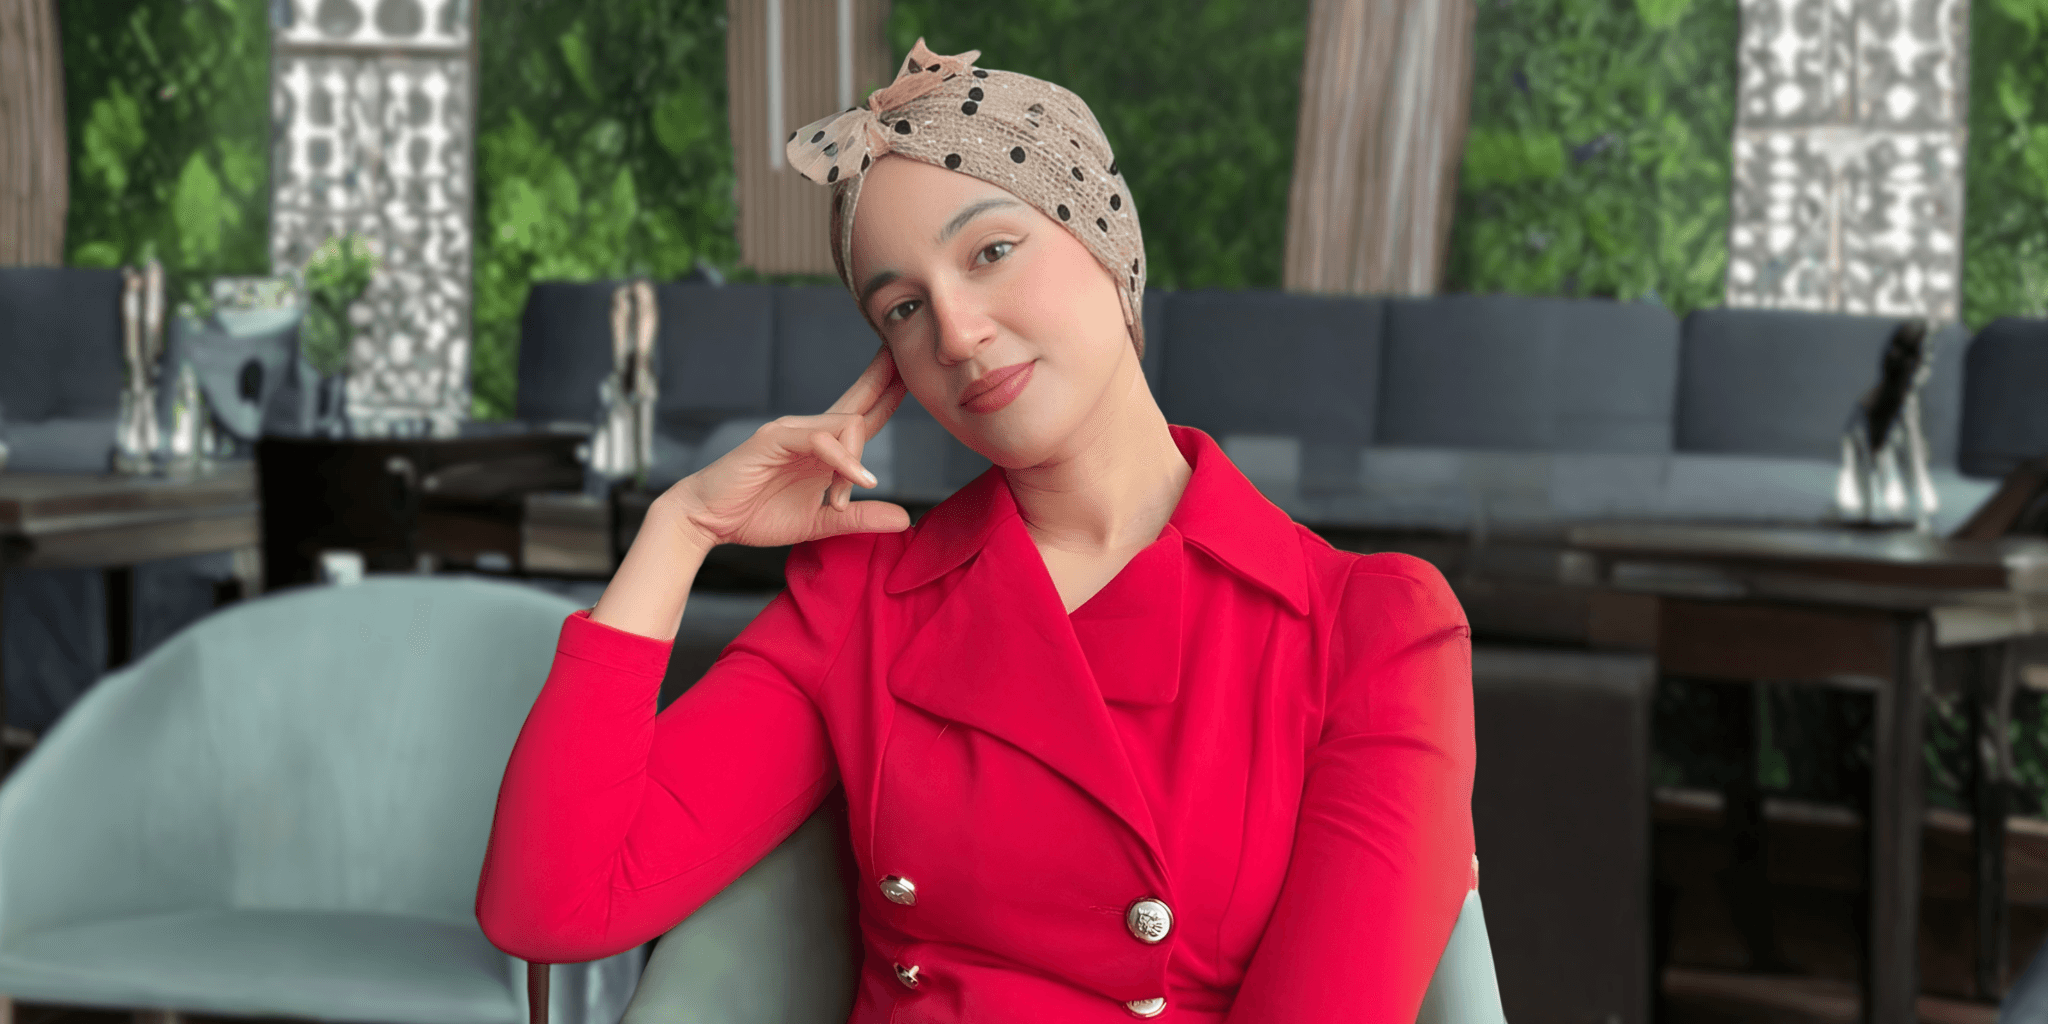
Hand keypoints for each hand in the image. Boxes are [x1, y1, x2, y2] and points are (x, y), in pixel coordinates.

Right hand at [663, 342, 912, 548]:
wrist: (707, 520)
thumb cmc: (756, 515)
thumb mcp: (820, 523)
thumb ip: (859, 518)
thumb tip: (905, 518)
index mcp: (821, 449)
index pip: (861, 417)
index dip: (887, 396)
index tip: (912, 375)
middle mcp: (809, 432)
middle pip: (857, 401)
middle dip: (884, 378)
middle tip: (908, 356)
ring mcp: (791, 431)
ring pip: (846, 425)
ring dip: (855, 464)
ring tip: (839, 502)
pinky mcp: (774, 438)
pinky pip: (821, 440)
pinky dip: (842, 460)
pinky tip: (855, 482)